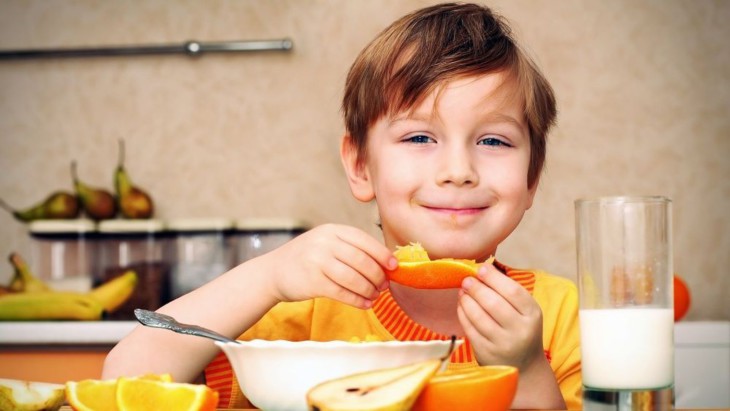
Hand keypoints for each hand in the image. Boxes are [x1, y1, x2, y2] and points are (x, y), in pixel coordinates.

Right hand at [261, 224, 395, 308]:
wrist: (273, 272)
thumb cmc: (306, 259)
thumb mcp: (325, 243)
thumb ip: (350, 248)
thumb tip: (384, 264)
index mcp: (332, 230)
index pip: (364, 240)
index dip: (382, 254)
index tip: (394, 266)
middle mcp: (324, 243)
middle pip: (362, 260)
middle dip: (378, 276)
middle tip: (384, 285)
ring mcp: (317, 262)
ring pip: (354, 278)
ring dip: (369, 290)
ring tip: (375, 296)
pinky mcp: (312, 282)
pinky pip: (342, 293)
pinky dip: (357, 300)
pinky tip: (365, 304)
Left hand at [457, 264, 543, 369]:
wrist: (524, 366)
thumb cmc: (521, 329)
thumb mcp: (525, 311)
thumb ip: (508, 292)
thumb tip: (482, 269)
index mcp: (532, 315)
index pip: (513, 291)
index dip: (494, 278)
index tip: (481, 269)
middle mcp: (520, 330)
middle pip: (493, 303)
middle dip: (476, 288)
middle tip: (466, 279)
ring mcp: (502, 344)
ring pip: (478, 316)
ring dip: (467, 300)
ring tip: (462, 290)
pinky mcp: (486, 353)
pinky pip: (469, 329)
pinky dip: (463, 313)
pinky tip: (461, 305)